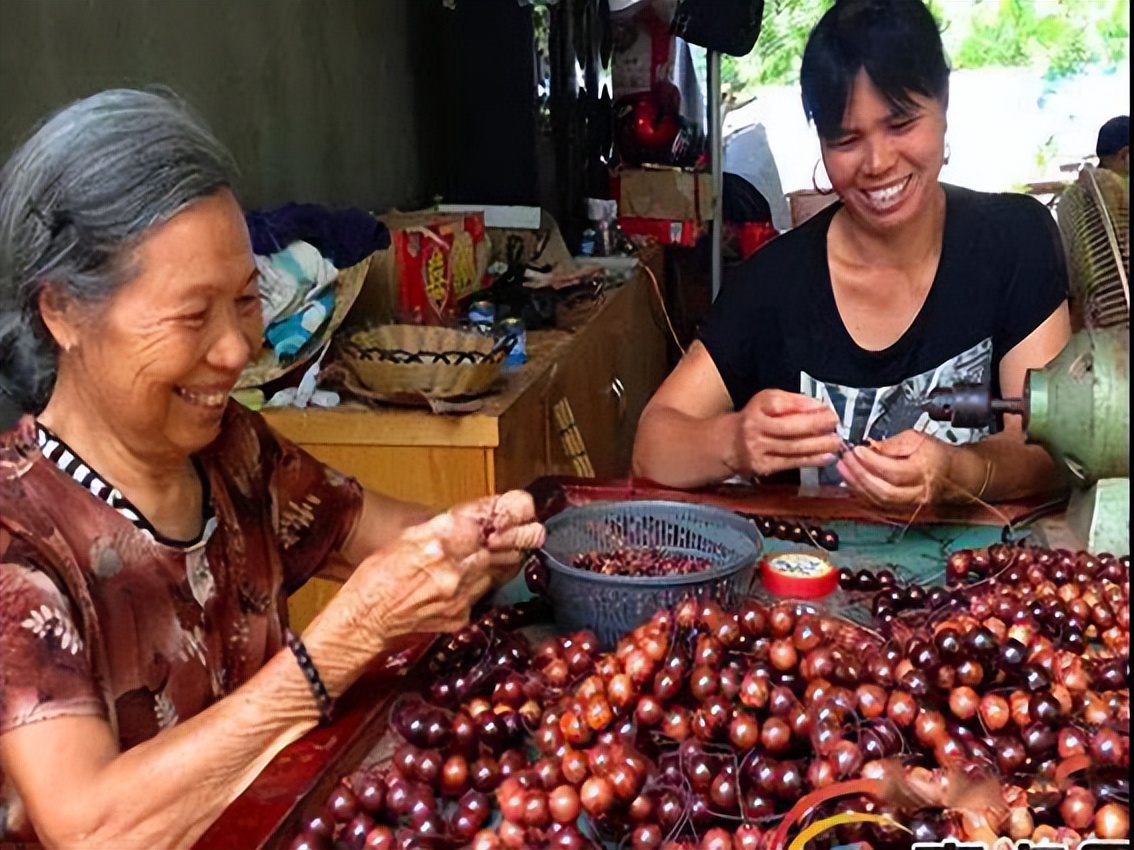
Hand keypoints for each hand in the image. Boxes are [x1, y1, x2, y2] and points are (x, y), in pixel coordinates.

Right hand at [319, 491, 544, 649]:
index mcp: (436, 542)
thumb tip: (474, 518)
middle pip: (501, 547)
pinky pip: (483, 593)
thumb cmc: (377, 576)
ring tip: (517, 545)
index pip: (484, 520)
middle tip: (536, 528)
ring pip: (497, 570)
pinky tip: (482, 574)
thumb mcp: (406, 538)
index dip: (506, 511)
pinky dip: (485, 582)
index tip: (522, 504)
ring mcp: (460, 595)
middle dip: (520, 535)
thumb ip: (443, 527)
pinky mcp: (462, 616)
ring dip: (505, 558)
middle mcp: (453, 569)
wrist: (366, 621)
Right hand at [730, 389, 841, 476]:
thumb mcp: (767, 402)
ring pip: (792, 447)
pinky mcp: (763, 467)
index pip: (778, 403)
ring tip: (836, 442)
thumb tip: (818, 406)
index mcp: (757, 408)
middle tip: (835, 425)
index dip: (803, 405)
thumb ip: (790, 402)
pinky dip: (811, 460)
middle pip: (788, 427)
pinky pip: (791, 463)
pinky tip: (826, 457)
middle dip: (816, 425)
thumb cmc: (755, 419)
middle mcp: (755, 428)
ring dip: (818, 445)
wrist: (729, 444)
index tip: (824, 408)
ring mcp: (758, 450)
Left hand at [837, 429, 955, 507]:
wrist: (958, 474)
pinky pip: (879, 504)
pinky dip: (863, 493)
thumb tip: (868, 447)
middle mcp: (919, 491)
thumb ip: (892, 444)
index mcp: (926, 470)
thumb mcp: (917, 439)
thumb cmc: (938, 455)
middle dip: (860, 476)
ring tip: (844, 469)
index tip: (856, 450)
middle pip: (885, 491)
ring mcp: (912, 504)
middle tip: (845, 461)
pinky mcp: (905, 509)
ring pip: (880, 500)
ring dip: (858, 485)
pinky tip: (852, 481)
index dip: (872, 461)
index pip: (894, 471)